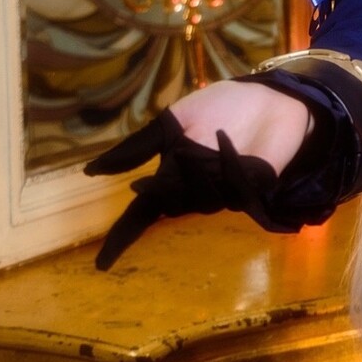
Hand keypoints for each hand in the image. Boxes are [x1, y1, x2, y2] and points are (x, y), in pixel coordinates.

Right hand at [85, 81, 311, 269]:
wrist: (269, 97)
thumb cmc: (221, 109)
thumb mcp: (172, 121)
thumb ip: (138, 147)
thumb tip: (92, 171)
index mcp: (171, 178)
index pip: (142, 215)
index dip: (123, 238)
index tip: (101, 264)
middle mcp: (195, 191)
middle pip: (173, 206)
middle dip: (170, 186)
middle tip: (180, 152)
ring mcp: (225, 194)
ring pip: (203, 201)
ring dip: (200, 174)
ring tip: (207, 138)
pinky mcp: (254, 190)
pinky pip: (236, 191)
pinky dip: (229, 166)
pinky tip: (226, 141)